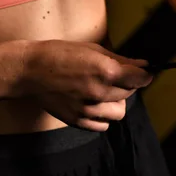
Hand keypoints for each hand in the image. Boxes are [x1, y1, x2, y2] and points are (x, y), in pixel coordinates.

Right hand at [22, 40, 152, 131]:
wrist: (29, 71)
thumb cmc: (60, 54)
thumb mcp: (94, 50)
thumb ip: (121, 60)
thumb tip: (144, 65)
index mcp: (106, 72)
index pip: (141, 79)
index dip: (145, 74)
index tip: (145, 72)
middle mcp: (100, 93)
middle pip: (130, 93)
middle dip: (128, 84)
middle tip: (116, 76)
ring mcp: (88, 110)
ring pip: (119, 112)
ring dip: (117, 101)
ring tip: (105, 91)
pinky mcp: (77, 121)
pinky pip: (103, 125)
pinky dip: (103, 116)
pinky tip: (95, 104)